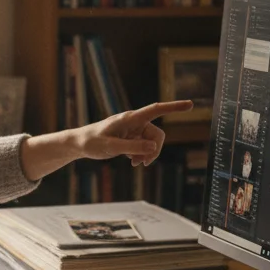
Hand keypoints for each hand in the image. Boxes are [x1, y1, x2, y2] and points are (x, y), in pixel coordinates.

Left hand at [76, 100, 193, 167]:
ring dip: (147, 154)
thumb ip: (132, 147)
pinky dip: (141, 155)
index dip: (173, 107)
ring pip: (151, 142)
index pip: (156, 110)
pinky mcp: (130, 137)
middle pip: (157, 134)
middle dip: (154, 150)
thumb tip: (153, 148)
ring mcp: (133, 130)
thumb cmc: (92, 142)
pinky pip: (144, 146)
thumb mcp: (110, 147)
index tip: (190, 105)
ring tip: (134, 164)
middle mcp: (134, 122)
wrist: (79, 144)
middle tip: (143, 164)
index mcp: (130, 118)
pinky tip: (132, 162)